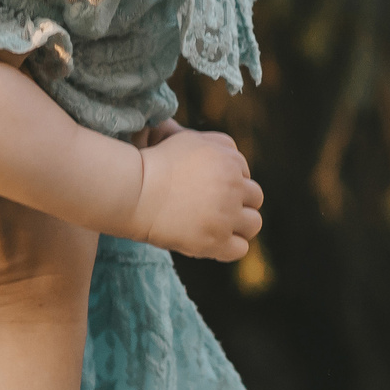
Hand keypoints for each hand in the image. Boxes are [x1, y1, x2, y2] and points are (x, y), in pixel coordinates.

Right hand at [132, 126, 263, 260]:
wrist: (133, 192)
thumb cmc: (156, 165)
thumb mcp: (189, 140)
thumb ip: (219, 146)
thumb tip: (240, 165)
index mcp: (229, 160)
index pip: (245, 173)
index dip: (229, 181)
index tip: (208, 187)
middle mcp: (233, 187)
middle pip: (256, 197)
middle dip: (239, 202)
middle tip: (215, 208)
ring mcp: (225, 215)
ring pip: (253, 224)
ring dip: (239, 225)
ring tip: (218, 225)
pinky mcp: (215, 240)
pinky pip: (241, 249)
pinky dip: (230, 247)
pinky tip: (213, 241)